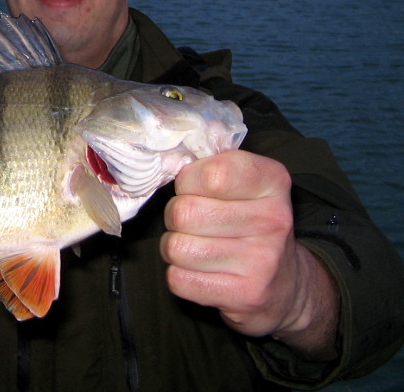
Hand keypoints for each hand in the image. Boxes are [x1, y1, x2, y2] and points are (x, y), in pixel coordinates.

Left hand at [160, 150, 338, 357]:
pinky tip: (202, 271)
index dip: (188, 181)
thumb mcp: (244, 182)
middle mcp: (273, 219)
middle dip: (176, 216)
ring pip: (176, 247)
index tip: (196, 189)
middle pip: (184, 212)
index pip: (211, 174)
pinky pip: (179, 279)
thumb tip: (170, 159)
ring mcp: (262, 260)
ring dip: (175, 248)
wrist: (285, 285)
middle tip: (193, 223)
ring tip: (197, 247)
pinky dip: (181, 276)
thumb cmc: (248, 222)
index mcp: (272, 181)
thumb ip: (209, 163)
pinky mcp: (245, 295)